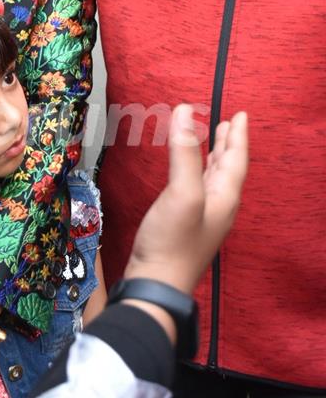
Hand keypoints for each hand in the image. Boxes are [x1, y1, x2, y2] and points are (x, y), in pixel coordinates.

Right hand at [124, 104, 247, 294]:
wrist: (156, 284)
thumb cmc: (172, 242)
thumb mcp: (182, 192)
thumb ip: (185, 153)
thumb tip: (184, 113)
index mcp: (224, 198)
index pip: (236, 160)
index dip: (238, 136)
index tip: (240, 115)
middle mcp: (218, 207)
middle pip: (228, 169)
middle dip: (228, 145)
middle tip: (227, 125)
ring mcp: (203, 217)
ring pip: (214, 179)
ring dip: (215, 157)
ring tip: (213, 142)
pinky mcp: (186, 224)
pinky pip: (199, 189)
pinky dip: (198, 172)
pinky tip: (189, 174)